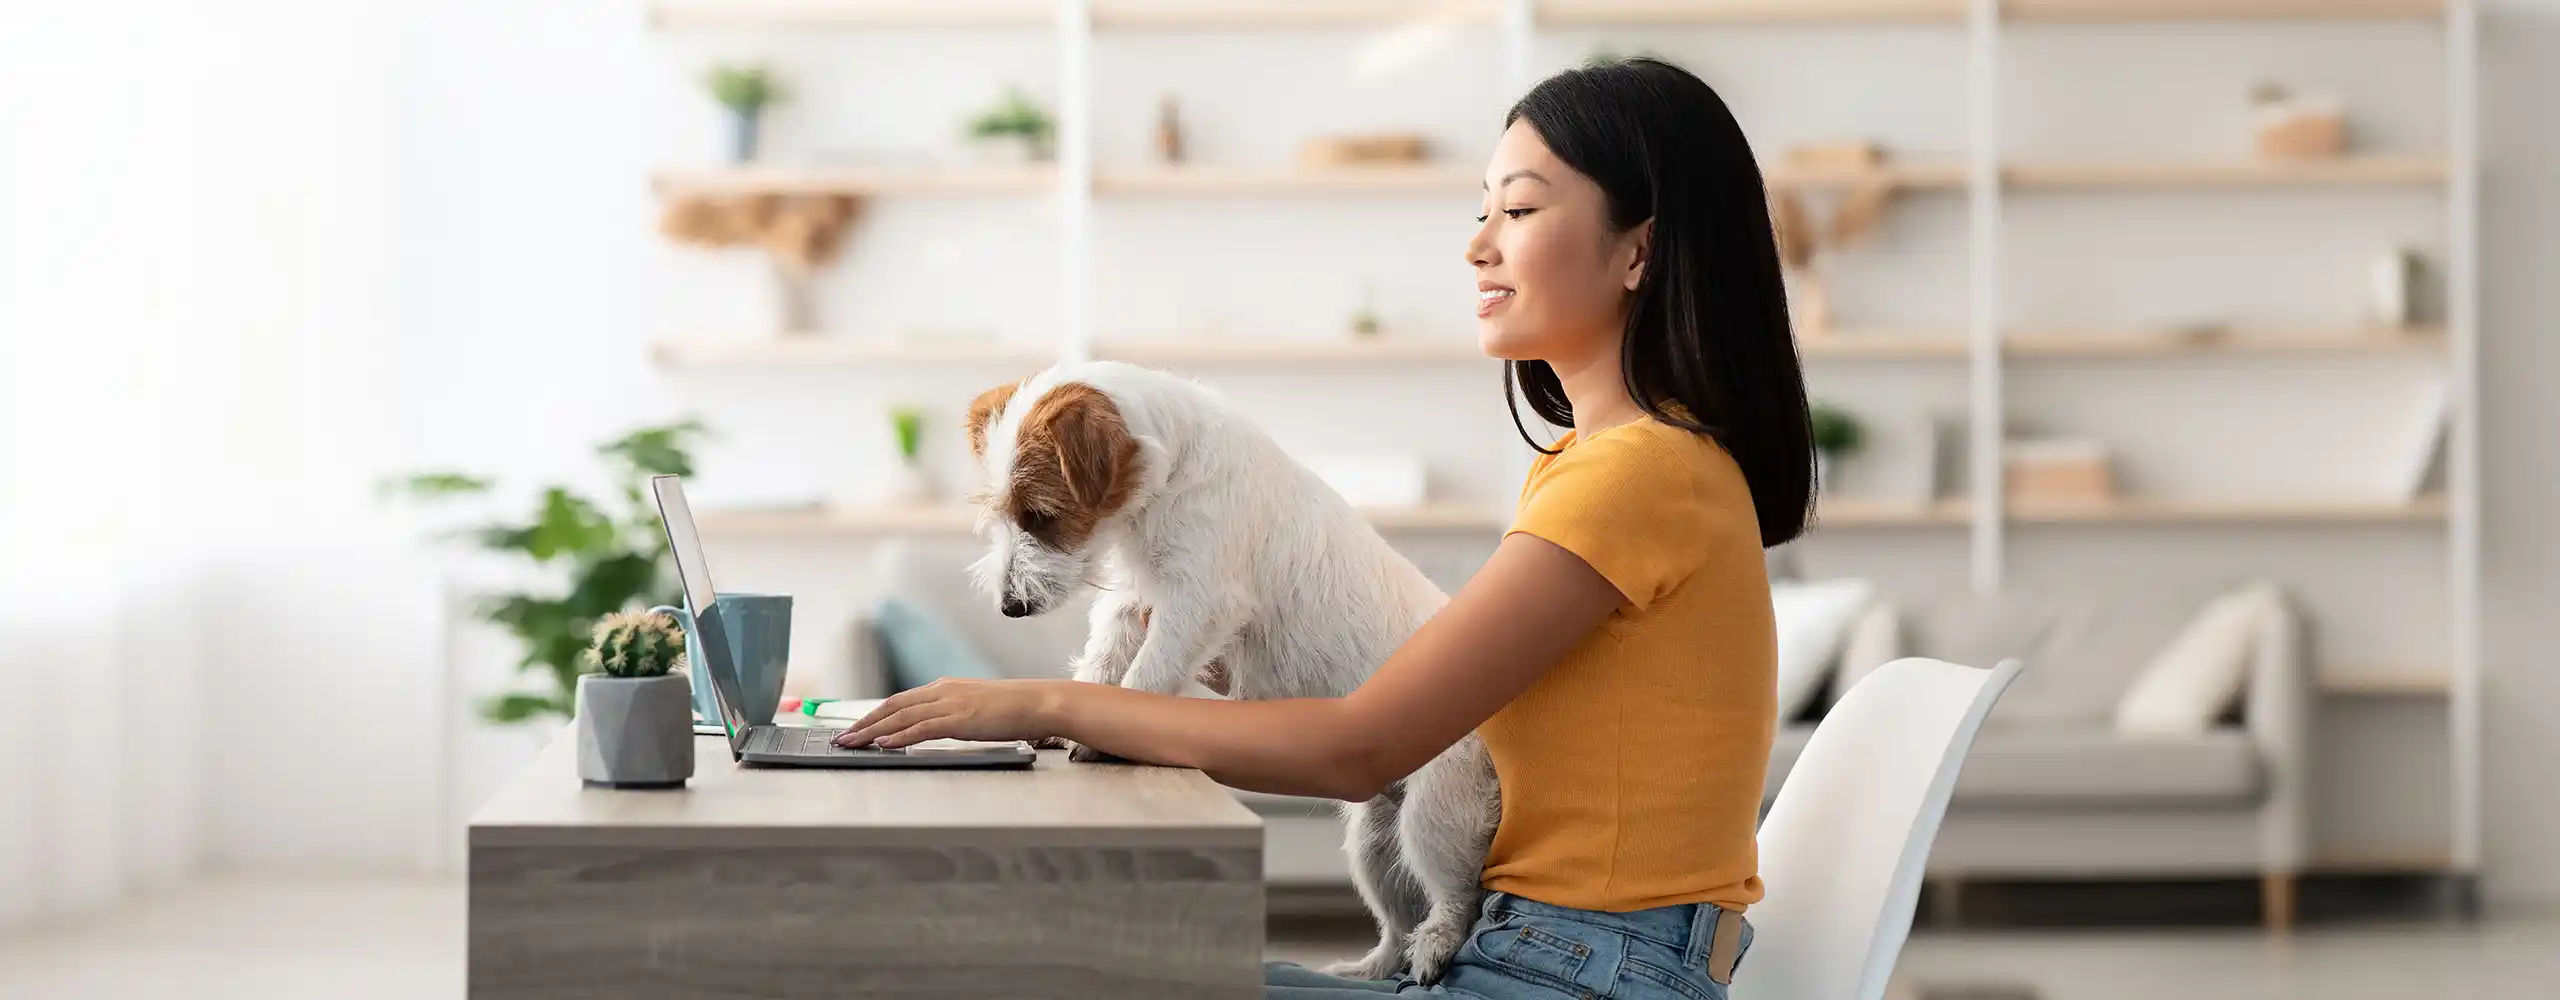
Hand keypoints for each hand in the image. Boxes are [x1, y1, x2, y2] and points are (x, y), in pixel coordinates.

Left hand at [834, 678, 1065, 748]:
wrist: (1039, 702)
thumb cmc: (1014, 708)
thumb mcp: (976, 706)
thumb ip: (953, 713)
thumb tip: (936, 726)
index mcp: (945, 687)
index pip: (900, 700)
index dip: (874, 714)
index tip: (856, 728)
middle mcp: (942, 691)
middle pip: (892, 706)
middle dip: (864, 723)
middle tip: (843, 738)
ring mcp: (950, 704)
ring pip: (901, 716)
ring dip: (872, 731)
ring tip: (852, 744)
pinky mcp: (960, 719)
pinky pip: (922, 728)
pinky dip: (899, 736)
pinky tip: (883, 745)